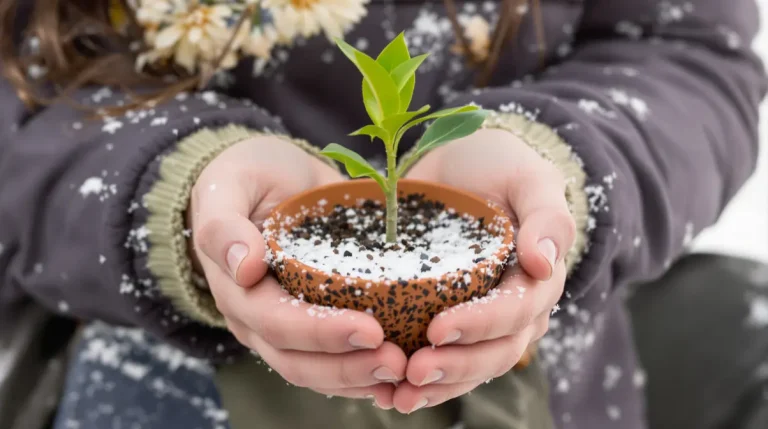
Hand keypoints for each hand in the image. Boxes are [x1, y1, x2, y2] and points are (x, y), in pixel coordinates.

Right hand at [189, 136, 406, 407]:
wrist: (266, 177)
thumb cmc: (246, 176)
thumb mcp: (229, 184)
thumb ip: (224, 224)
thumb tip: (246, 268)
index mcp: (236, 288)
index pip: (277, 323)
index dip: (321, 333)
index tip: (371, 330)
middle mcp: (256, 318)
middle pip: (296, 361)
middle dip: (347, 367)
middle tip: (398, 363)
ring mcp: (281, 327)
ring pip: (316, 372)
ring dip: (358, 378)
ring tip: (403, 372)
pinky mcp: (309, 324)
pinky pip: (332, 362)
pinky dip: (362, 374)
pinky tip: (399, 375)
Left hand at [393, 128, 574, 412]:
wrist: (465, 162)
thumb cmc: (499, 166)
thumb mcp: (528, 178)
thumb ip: (546, 217)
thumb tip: (545, 264)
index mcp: (537, 279)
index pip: (516, 312)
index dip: (481, 325)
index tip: (438, 329)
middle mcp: (516, 309)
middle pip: (495, 352)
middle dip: (457, 366)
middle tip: (413, 372)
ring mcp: (484, 321)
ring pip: (471, 368)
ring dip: (438, 387)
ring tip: (399, 395)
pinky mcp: (451, 321)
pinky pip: (446, 362)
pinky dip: (424, 383)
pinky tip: (390, 394)